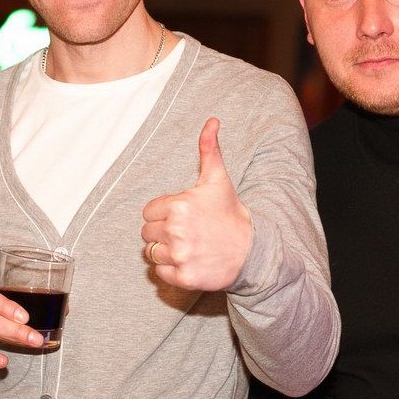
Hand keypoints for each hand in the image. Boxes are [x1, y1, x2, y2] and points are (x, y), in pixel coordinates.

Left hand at [141, 118, 252, 290]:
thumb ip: (208, 149)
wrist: (251, 251)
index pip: (148, 212)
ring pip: (151, 254)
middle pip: (147, 234)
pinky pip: (160, 273)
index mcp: (178, 205)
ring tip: (188, 246)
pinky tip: (189, 261)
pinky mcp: (183, 277)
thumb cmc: (230, 213)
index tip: (182, 216)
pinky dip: (171, 270)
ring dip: (165, 252)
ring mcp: (179, 256)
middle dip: (163, 232)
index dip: (163, 214)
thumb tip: (212, 121)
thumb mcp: (218, 180)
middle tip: (186, 232)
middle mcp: (176, 231)